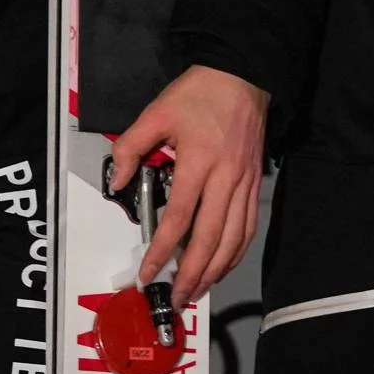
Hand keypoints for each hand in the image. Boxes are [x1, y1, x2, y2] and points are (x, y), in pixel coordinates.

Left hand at [108, 65, 269, 306]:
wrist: (242, 76)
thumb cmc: (198, 94)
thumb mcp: (156, 112)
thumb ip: (131, 147)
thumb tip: (117, 182)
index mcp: (198, 163)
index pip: (178, 218)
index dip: (161, 250)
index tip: (148, 273)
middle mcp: (225, 179)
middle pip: (210, 239)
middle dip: (192, 274)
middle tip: (176, 298)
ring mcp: (244, 184)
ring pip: (233, 240)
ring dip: (215, 271)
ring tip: (198, 291)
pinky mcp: (255, 184)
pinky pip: (248, 228)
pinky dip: (236, 253)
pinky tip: (223, 266)